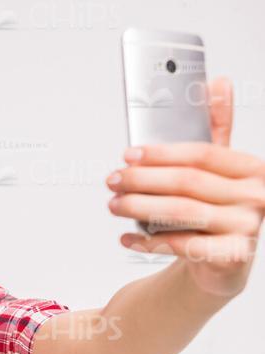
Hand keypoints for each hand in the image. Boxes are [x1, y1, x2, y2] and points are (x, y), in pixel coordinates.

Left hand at [106, 77, 264, 296]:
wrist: (225, 261)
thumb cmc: (217, 207)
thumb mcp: (218, 169)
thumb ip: (215, 129)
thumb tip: (216, 82)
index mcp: (251, 168)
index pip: (201, 154)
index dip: (161, 153)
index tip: (128, 154)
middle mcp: (255, 196)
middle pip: (186, 182)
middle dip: (142, 180)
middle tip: (113, 180)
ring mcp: (246, 227)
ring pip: (180, 212)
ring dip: (139, 208)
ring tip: (114, 205)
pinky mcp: (231, 256)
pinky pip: (181, 245)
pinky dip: (148, 241)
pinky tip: (126, 237)